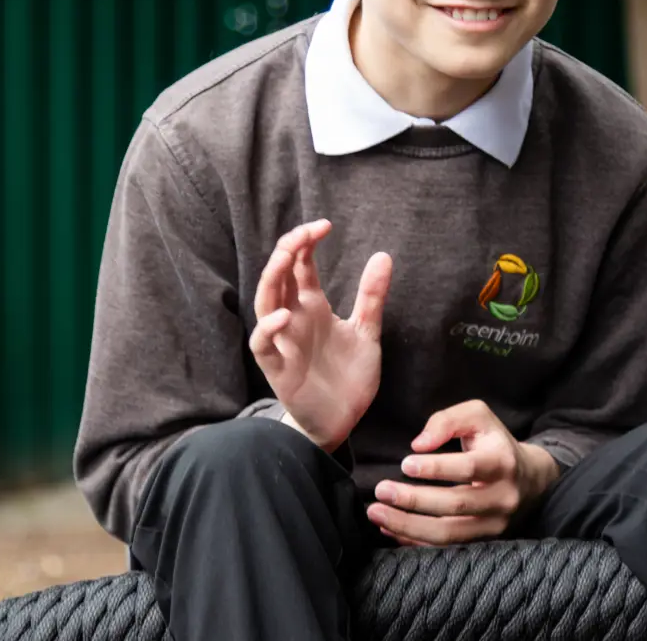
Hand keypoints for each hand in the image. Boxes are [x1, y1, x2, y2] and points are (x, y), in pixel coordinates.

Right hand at [249, 220, 392, 453]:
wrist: (341, 420)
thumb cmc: (348, 375)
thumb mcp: (366, 332)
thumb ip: (371, 296)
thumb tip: (383, 254)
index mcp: (312, 305)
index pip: (300, 265)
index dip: (306, 242)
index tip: (324, 225)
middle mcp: (293, 318)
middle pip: (278, 276)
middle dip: (287, 250)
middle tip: (305, 232)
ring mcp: (283, 341)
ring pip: (265, 303)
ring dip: (272, 278)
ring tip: (286, 257)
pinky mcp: (277, 368)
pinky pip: (263, 344)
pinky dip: (269, 327)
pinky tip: (286, 315)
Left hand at [366, 400, 560, 545]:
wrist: (528, 478)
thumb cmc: (493, 442)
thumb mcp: (478, 416)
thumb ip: (447, 420)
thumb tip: (419, 444)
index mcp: (501, 462)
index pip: (467, 468)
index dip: (436, 468)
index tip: (405, 464)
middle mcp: (502, 497)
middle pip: (455, 504)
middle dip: (413, 500)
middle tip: (381, 491)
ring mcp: (495, 525)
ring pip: (449, 533)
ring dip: (409, 526)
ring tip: (377, 514)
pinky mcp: (484, 543)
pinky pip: (447, 548)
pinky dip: (416, 541)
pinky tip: (392, 529)